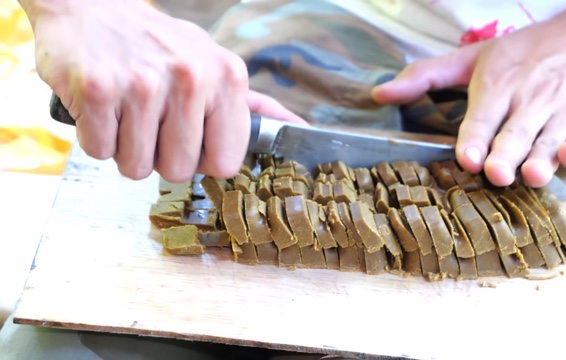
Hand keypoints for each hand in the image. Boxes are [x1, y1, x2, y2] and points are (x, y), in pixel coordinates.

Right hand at [28, 0, 304, 181]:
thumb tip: (298, 128)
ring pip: (137, 167)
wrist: (90, 7)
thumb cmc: (157, 44)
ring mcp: (142, 83)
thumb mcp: (213, 64)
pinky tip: (104, 104)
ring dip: (127, 148)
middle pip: (180, 171)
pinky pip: (100, 151)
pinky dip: (97, 136)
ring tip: (127, 109)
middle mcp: (191, 77)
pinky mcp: (97, 90)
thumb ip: (252, 105)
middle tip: (151, 119)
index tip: (192, 138)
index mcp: (227, 76)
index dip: (204, 159)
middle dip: (161, 156)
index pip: (227, 162)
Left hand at [372, 1, 565, 186]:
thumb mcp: (476, 57)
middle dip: (505, 155)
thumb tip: (380, 93)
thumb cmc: (530, 53)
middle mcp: (531, 101)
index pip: (483, 118)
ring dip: (540, 158)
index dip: (475, 139)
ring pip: (549, 142)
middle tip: (495, 173)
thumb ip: (426, 76)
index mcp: (499, 86)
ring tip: (530, 174)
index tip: (468, 158)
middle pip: (515, 135)